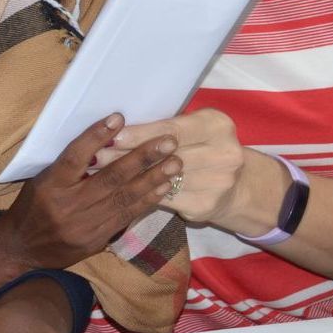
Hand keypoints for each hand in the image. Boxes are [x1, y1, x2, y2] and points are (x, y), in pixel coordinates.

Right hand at [0, 112, 181, 271]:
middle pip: (110, 178)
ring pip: (124, 198)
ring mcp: (84, 225)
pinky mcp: (96, 240)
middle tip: (168, 142)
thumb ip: (70, 164)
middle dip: (143, 158)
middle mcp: (68, 204)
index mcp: (51, 184)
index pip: (75, 156)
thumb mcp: (43, 179)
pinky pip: (126, 217)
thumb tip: (107, 139)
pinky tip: (163, 188)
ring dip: (153, 179)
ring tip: (175, 163)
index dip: (97, 136)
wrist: (21, 249)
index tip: (119, 118)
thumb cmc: (33, 206)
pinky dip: (146, 201)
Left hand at [97, 108, 247, 225]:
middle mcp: (224, 154)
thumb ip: (165, 127)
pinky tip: (119, 192)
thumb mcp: (192, 128)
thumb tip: (117, 130)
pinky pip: (165, 199)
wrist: (235, 186)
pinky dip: (140, 194)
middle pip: (166, 155)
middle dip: (128, 156)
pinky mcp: (205, 206)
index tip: (112, 137)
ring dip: (128, 178)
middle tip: (97, 157)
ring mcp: (218, 183)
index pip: (172, 129)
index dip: (141, 134)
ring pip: (162, 179)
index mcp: (218, 126)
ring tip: (101, 174)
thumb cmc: (202, 148)